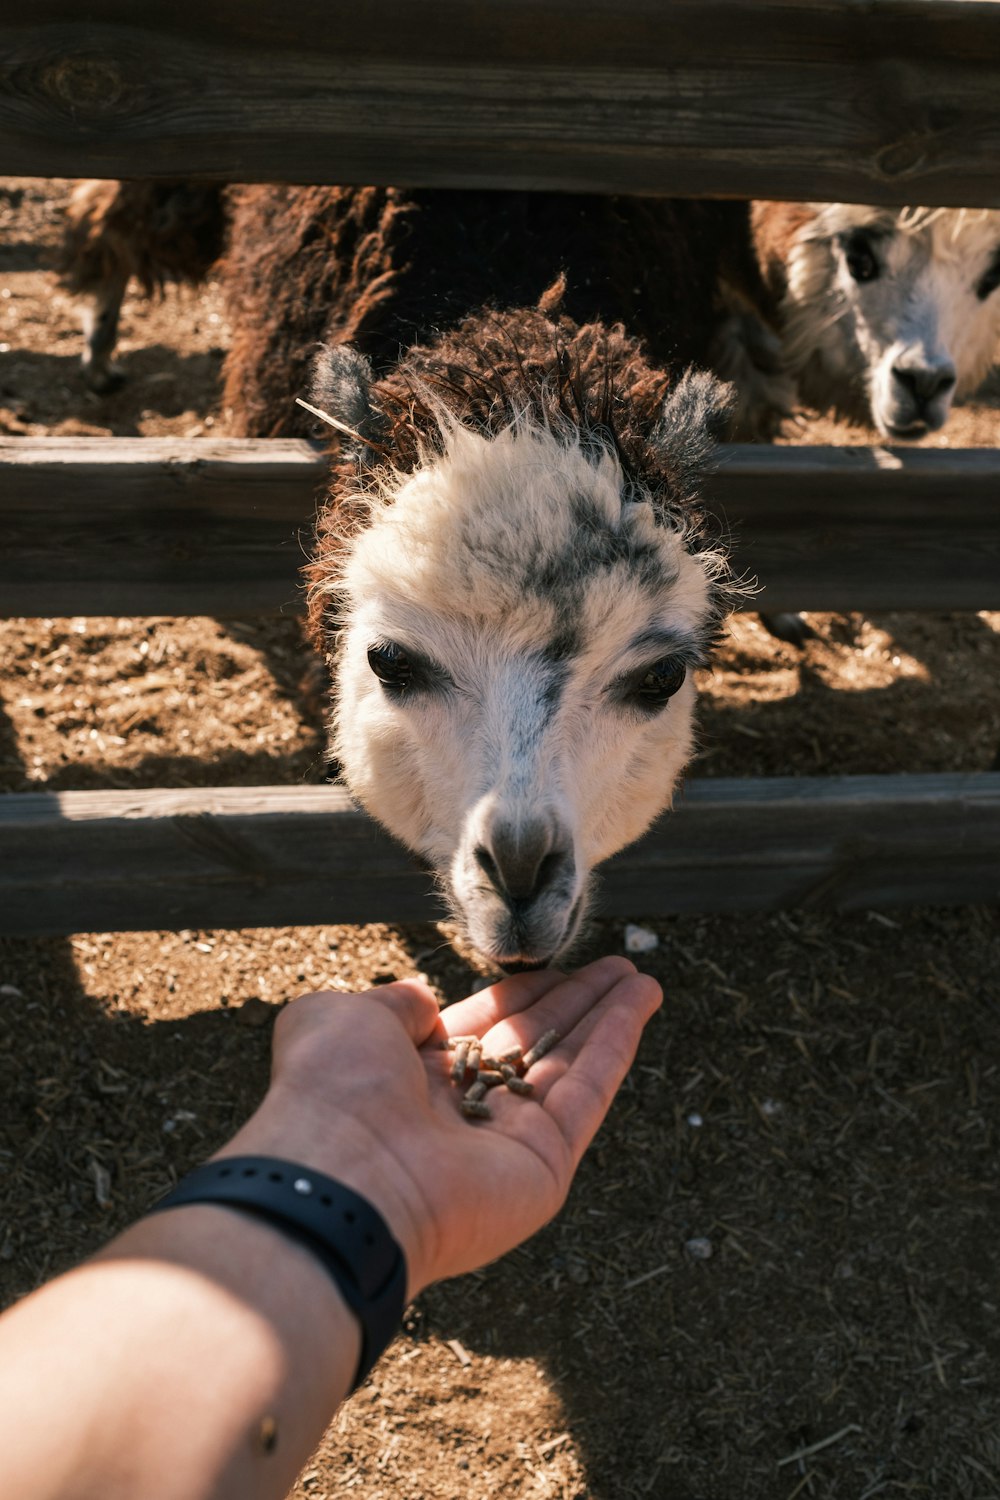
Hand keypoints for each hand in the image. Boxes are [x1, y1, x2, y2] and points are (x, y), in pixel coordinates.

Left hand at [224, 956, 660, 1296]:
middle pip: (532, 1043)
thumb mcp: (341, 1018)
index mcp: (409, 1077)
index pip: (479, 1025)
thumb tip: (424, 1000)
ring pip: (568, 1065)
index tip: (555, 963)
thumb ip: (391, 1003)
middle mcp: (460, 1111)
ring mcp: (505, 1141)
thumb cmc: (332, 1092)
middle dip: (574, 1003)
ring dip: (607, 1018)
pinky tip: (639, 1003)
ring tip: (642, 979)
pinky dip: (616, 1044)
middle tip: (616, 966)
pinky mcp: (544, 1164)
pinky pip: (586, 1092)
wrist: (342, 1178)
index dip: (520, 993)